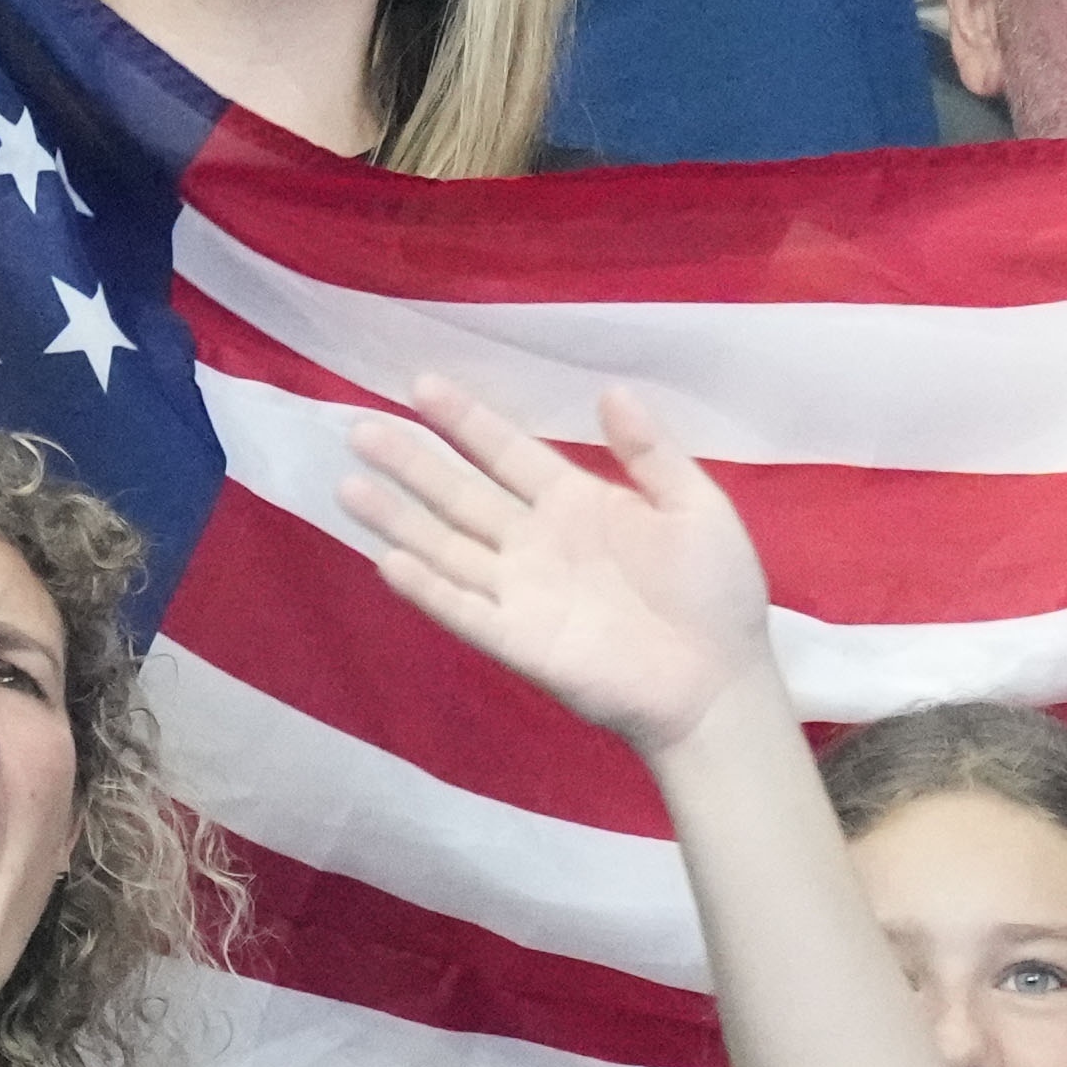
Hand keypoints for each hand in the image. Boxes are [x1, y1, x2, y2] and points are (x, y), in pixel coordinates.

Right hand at [330, 373, 788, 758]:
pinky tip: (389, 560)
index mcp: (575, 502)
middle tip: (360, 427)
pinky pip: (463, 609)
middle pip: (460, 493)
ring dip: (398, 518)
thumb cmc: (715, 594)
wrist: (718, 682)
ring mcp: (520, 592)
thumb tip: (609, 390)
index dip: (466, 420)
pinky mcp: (518, 641)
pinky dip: (426, 588)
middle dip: (412, 461)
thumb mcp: (696, 507)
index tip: (421, 384)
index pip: (507, 451)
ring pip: (446, 546)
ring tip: (348, 485)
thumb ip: (650, 452)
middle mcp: (535, 541)